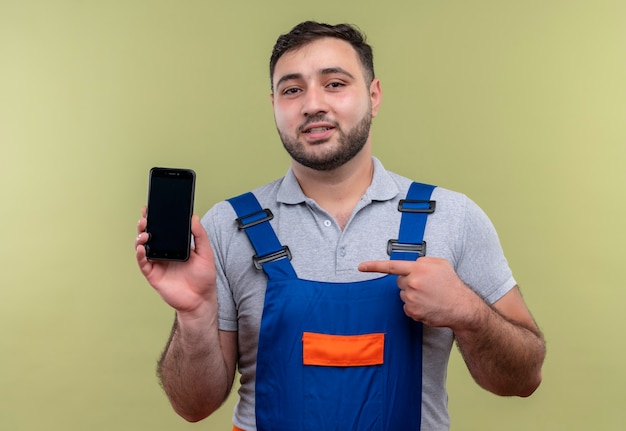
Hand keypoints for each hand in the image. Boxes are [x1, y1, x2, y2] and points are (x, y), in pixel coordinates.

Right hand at [135, 207, 216, 315]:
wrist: (201, 299)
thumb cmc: (204, 277)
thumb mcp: (206, 253)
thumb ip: (200, 235)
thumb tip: (194, 217)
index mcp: (175, 245)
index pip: (163, 229)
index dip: (156, 218)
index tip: (151, 208)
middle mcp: (164, 252)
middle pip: (149, 235)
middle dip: (144, 224)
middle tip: (145, 217)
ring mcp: (157, 263)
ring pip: (142, 247)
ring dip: (140, 238)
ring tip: (145, 232)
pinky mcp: (153, 274)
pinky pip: (143, 263)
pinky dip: (140, 255)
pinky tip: (142, 248)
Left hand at [358, 257, 480, 329]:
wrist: (461, 307)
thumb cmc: (451, 284)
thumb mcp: (440, 264)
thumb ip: (422, 261)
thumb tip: (411, 264)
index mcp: (418, 269)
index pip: (392, 266)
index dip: (374, 266)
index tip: (361, 266)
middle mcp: (412, 283)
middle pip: (399, 281)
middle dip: (409, 282)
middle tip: (426, 285)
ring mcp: (411, 298)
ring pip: (403, 294)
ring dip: (412, 294)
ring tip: (429, 296)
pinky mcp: (412, 311)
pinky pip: (407, 306)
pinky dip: (415, 306)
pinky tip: (428, 305)